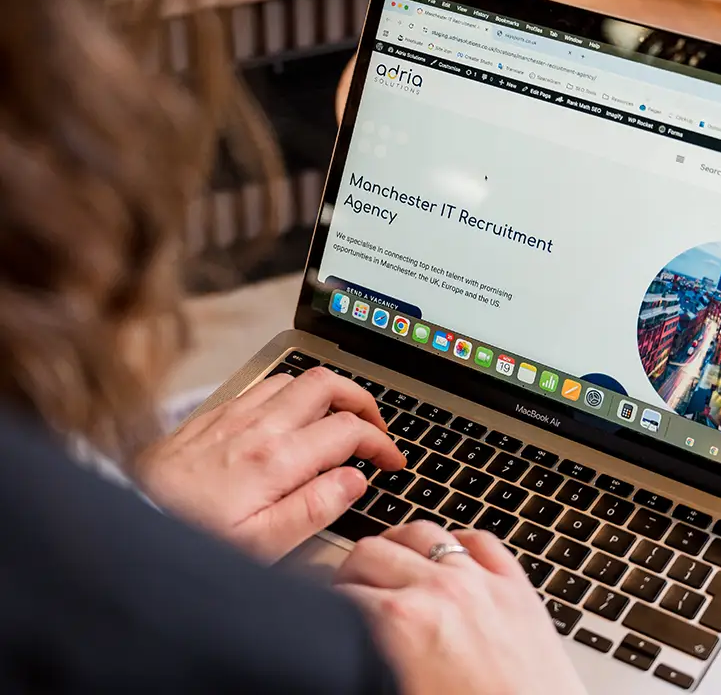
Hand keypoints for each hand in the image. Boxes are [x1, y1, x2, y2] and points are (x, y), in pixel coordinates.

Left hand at [136, 367, 405, 558]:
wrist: (126, 521)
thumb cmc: (190, 538)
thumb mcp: (262, 545)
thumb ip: (315, 508)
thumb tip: (355, 479)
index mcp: (276, 459)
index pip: (348, 430)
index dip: (381, 442)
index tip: (392, 461)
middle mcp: (258, 426)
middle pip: (327, 384)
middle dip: (363, 399)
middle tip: (375, 426)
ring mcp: (234, 414)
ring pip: (296, 378)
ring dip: (328, 392)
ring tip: (339, 418)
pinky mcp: (214, 415)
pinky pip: (264, 384)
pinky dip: (292, 391)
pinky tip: (290, 415)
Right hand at [336, 522, 586, 694]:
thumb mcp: (399, 692)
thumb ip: (370, 661)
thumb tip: (354, 649)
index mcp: (403, 623)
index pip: (344, 590)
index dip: (330, 601)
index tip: (331, 609)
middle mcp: (441, 590)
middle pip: (373, 550)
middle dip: (353, 570)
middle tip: (352, 589)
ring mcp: (482, 581)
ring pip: (423, 531)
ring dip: (399, 545)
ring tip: (393, 562)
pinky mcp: (517, 587)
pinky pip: (479, 540)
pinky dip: (459, 543)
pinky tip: (450, 556)